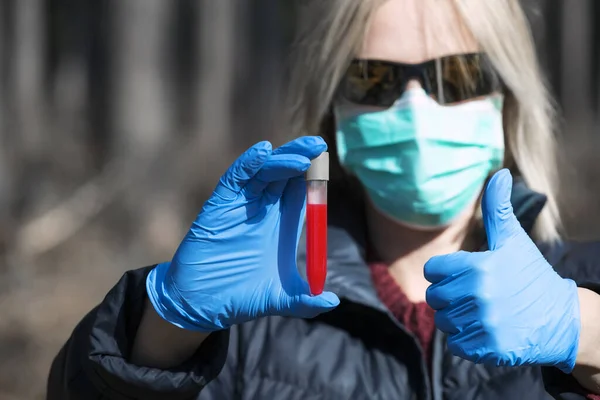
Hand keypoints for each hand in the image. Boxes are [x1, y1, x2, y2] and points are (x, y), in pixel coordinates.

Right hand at [147, 137, 338, 331]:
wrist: (202, 306)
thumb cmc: (241, 298)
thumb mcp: (281, 300)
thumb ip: (306, 301)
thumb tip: (333, 301)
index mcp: (281, 225)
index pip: (301, 192)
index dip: (314, 177)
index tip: (327, 163)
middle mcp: (263, 210)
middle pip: (285, 175)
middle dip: (302, 158)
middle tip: (319, 146)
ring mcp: (242, 206)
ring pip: (264, 172)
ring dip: (282, 160)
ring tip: (303, 157)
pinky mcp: (220, 206)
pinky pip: (235, 179)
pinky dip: (248, 164)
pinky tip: (263, 152)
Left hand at [425, 169, 579, 372]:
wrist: (560, 317)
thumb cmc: (529, 273)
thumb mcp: (513, 240)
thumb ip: (497, 209)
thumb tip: (499, 173)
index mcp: (478, 267)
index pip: (433, 271)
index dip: (445, 272)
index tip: (464, 274)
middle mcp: (478, 296)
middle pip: (435, 297)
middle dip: (450, 295)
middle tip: (475, 294)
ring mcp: (483, 324)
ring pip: (443, 321)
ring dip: (457, 318)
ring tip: (482, 312)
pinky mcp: (487, 348)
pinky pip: (454, 343)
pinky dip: (465, 340)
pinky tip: (485, 330)